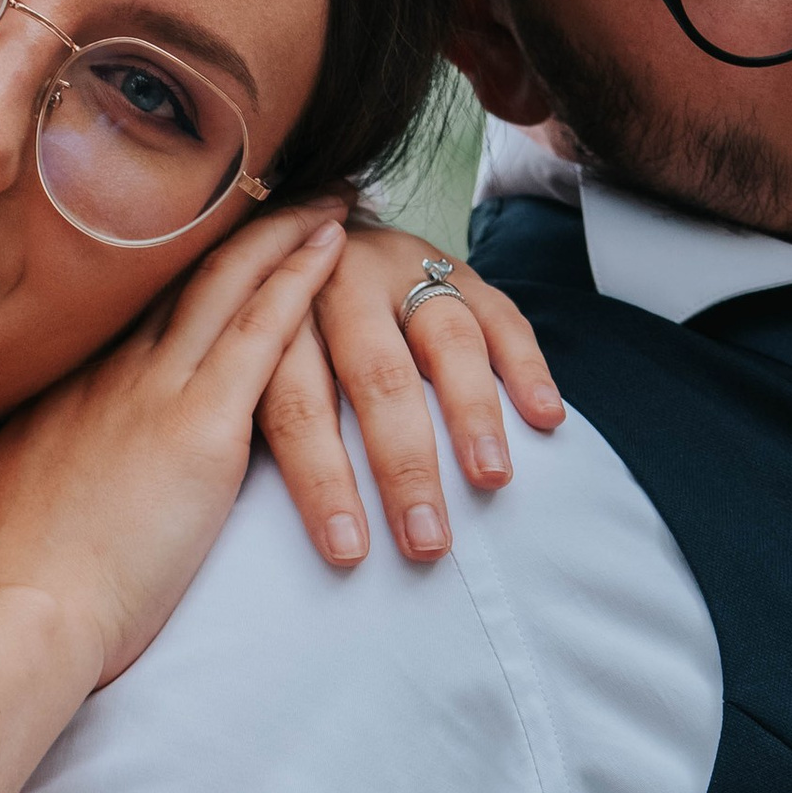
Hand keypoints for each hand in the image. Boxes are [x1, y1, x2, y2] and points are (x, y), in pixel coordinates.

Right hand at [0, 206, 349, 684]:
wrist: (18, 616)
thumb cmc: (5, 591)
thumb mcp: (3, 510)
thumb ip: (34, 477)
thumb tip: (36, 479)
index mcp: (59, 398)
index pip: (123, 319)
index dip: (166, 274)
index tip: (194, 242)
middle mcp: (104, 376)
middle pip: (174, 282)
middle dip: (226, 231)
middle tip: (270, 185)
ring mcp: (152, 393)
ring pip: (224, 286)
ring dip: (277, 234)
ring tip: (322, 195)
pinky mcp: (201, 428)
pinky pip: (262, 331)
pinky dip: (299, 278)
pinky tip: (332, 241)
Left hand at [257, 218, 565, 567]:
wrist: (314, 241)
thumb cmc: (278, 343)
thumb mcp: (246, 371)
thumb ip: (249, 421)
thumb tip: (245, 530)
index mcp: (276, 322)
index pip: (298, 407)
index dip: (321, 482)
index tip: (347, 552)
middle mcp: (340, 284)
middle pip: (375, 377)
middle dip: (403, 465)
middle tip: (427, 541)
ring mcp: (405, 270)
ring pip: (444, 342)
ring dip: (472, 415)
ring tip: (489, 480)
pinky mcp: (461, 270)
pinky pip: (502, 317)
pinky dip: (525, 368)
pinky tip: (546, 418)